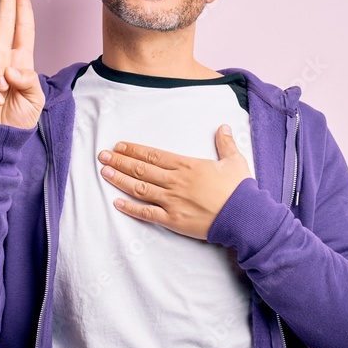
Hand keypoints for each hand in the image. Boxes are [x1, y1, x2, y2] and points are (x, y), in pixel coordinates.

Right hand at [0, 0, 44, 127]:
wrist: (0, 140)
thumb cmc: (18, 119)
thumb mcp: (35, 100)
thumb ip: (30, 81)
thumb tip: (10, 69)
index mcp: (19, 61)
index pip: (22, 30)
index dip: (22, 10)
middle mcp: (0, 60)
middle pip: (2, 23)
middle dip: (5, 0)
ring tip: (3, 88)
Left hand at [97, 125, 252, 240]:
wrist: (244, 216)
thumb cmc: (239, 190)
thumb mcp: (235, 161)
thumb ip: (225, 143)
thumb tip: (223, 126)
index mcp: (187, 165)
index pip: (154, 155)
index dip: (135, 150)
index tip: (120, 146)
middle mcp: (175, 181)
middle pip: (142, 169)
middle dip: (120, 161)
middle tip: (103, 156)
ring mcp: (172, 201)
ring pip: (140, 188)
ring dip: (121, 180)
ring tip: (105, 172)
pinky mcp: (173, 220)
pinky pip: (147, 213)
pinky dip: (130, 208)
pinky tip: (117, 202)